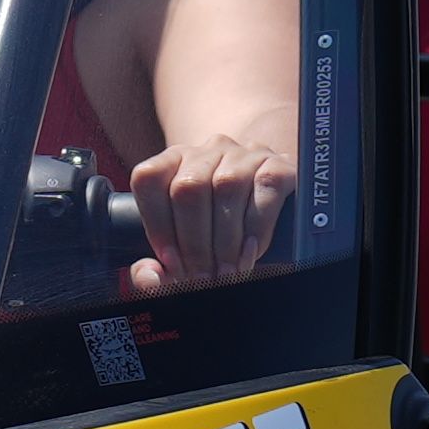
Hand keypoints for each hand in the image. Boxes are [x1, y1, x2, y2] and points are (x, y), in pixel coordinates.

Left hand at [120, 125, 295, 296]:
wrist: (274, 203)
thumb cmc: (220, 229)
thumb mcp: (188, 240)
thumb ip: (161, 263)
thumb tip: (149, 276)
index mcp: (175, 161)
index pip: (149, 178)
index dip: (156, 225)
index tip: (170, 263)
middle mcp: (207, 151)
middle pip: (187, 188)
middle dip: (194, 243)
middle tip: (202, 277)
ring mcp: (245, 154)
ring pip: (225, 189)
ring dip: (225, 242)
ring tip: (226, 273)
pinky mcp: (279, 165)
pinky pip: (264, 194)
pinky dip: (255, 231)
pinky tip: (250, 252)